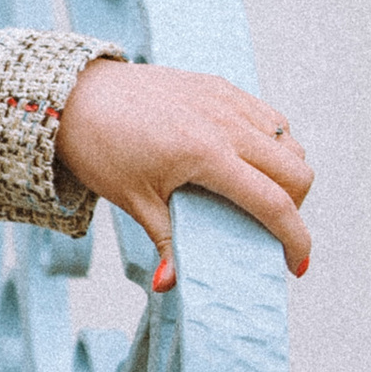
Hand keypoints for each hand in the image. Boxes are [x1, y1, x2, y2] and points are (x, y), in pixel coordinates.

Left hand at [53, 58, 312, 290]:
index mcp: (206, 154)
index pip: (274, 202)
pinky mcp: (220, 86)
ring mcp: (226, 99)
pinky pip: (269, 117)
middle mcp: (226, 122)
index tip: (296, 266)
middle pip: (296, 171)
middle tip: (268, 229)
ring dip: (287, 174)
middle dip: (294, 208)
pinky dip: (273, 143)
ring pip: (289, 141)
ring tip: (258, 196)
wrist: (73, 95)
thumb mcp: (133, 201)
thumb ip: (165, 242)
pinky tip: (248, 162)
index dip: (294, 239)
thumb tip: (169, 285)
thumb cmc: (99, 148)